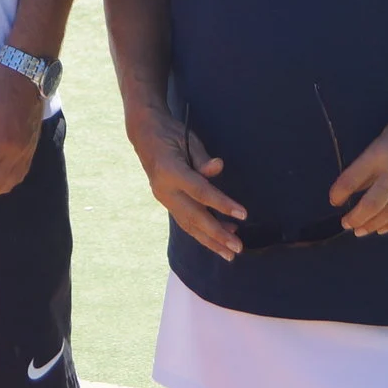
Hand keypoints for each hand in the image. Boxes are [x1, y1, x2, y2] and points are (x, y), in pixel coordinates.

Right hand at [127, 104, 243, 259]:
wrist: (144, 135)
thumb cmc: (171, 134)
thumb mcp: (188, 140)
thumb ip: (202, 159)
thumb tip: (218, 168)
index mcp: (170, 171)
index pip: (200, 191)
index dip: (222, 204)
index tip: (243, 214)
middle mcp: (164, 189)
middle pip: (194, 216)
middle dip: (217, 234)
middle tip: (238, 247)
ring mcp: (163, 198)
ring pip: (188, 224)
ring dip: (210, 240)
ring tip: (229, 253)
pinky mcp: (166, 202)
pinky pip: (184, 221)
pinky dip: (201, 232)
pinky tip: (218, 237)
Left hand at [328, 94, 387, 236]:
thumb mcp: (385, 137)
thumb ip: (372, 164)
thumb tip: (355, 188)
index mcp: (381, 151)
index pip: (353, 178)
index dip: (340, 192)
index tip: (334, 200)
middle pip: (372, 203)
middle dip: (356, 217)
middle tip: (346, 223)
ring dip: (374, 225)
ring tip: (361, 230)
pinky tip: (384, 228)